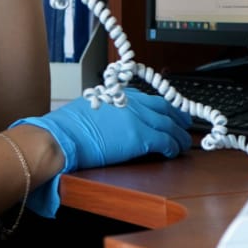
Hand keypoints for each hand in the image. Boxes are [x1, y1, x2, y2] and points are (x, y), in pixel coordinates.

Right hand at [13, 90, 192, 216]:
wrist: (61, 137)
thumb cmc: (67, 127)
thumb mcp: (89, 107)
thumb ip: (106, 109)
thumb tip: (110, 118)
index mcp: (119, 95)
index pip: (149, 98)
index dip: (163, 106)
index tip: (169, 112)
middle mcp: (132, 103)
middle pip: (165, 107)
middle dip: (179, 116)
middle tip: (186, 124)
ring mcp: (137, 119)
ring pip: (169, 125)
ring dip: (179, 135)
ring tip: (184, 143)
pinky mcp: (140, 137)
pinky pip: (165, 142)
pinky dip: (172, 147)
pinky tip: (174, 152)